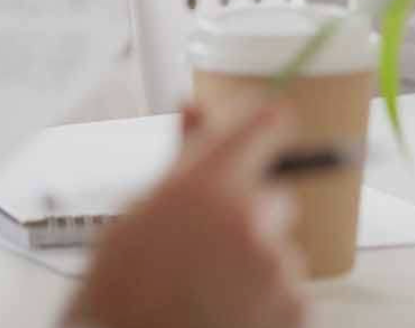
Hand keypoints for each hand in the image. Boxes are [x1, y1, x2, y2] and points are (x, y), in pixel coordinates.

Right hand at [64, 103, 306, 327]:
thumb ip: (183, 160)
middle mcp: (250, 218)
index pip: (270, 121)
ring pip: (279, 247)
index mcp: (207, 185)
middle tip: (204, 251)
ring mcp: (276, 266)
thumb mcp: (136, 217)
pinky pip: (289, 291)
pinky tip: (223, 317)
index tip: (257, 136)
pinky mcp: (295, 307)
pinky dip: (266, 303)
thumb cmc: (118, 295)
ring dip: (254, 264)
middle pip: (276, 194)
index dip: (263, 128)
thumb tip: (196, 108)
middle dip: (250, 215)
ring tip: (205, 294)